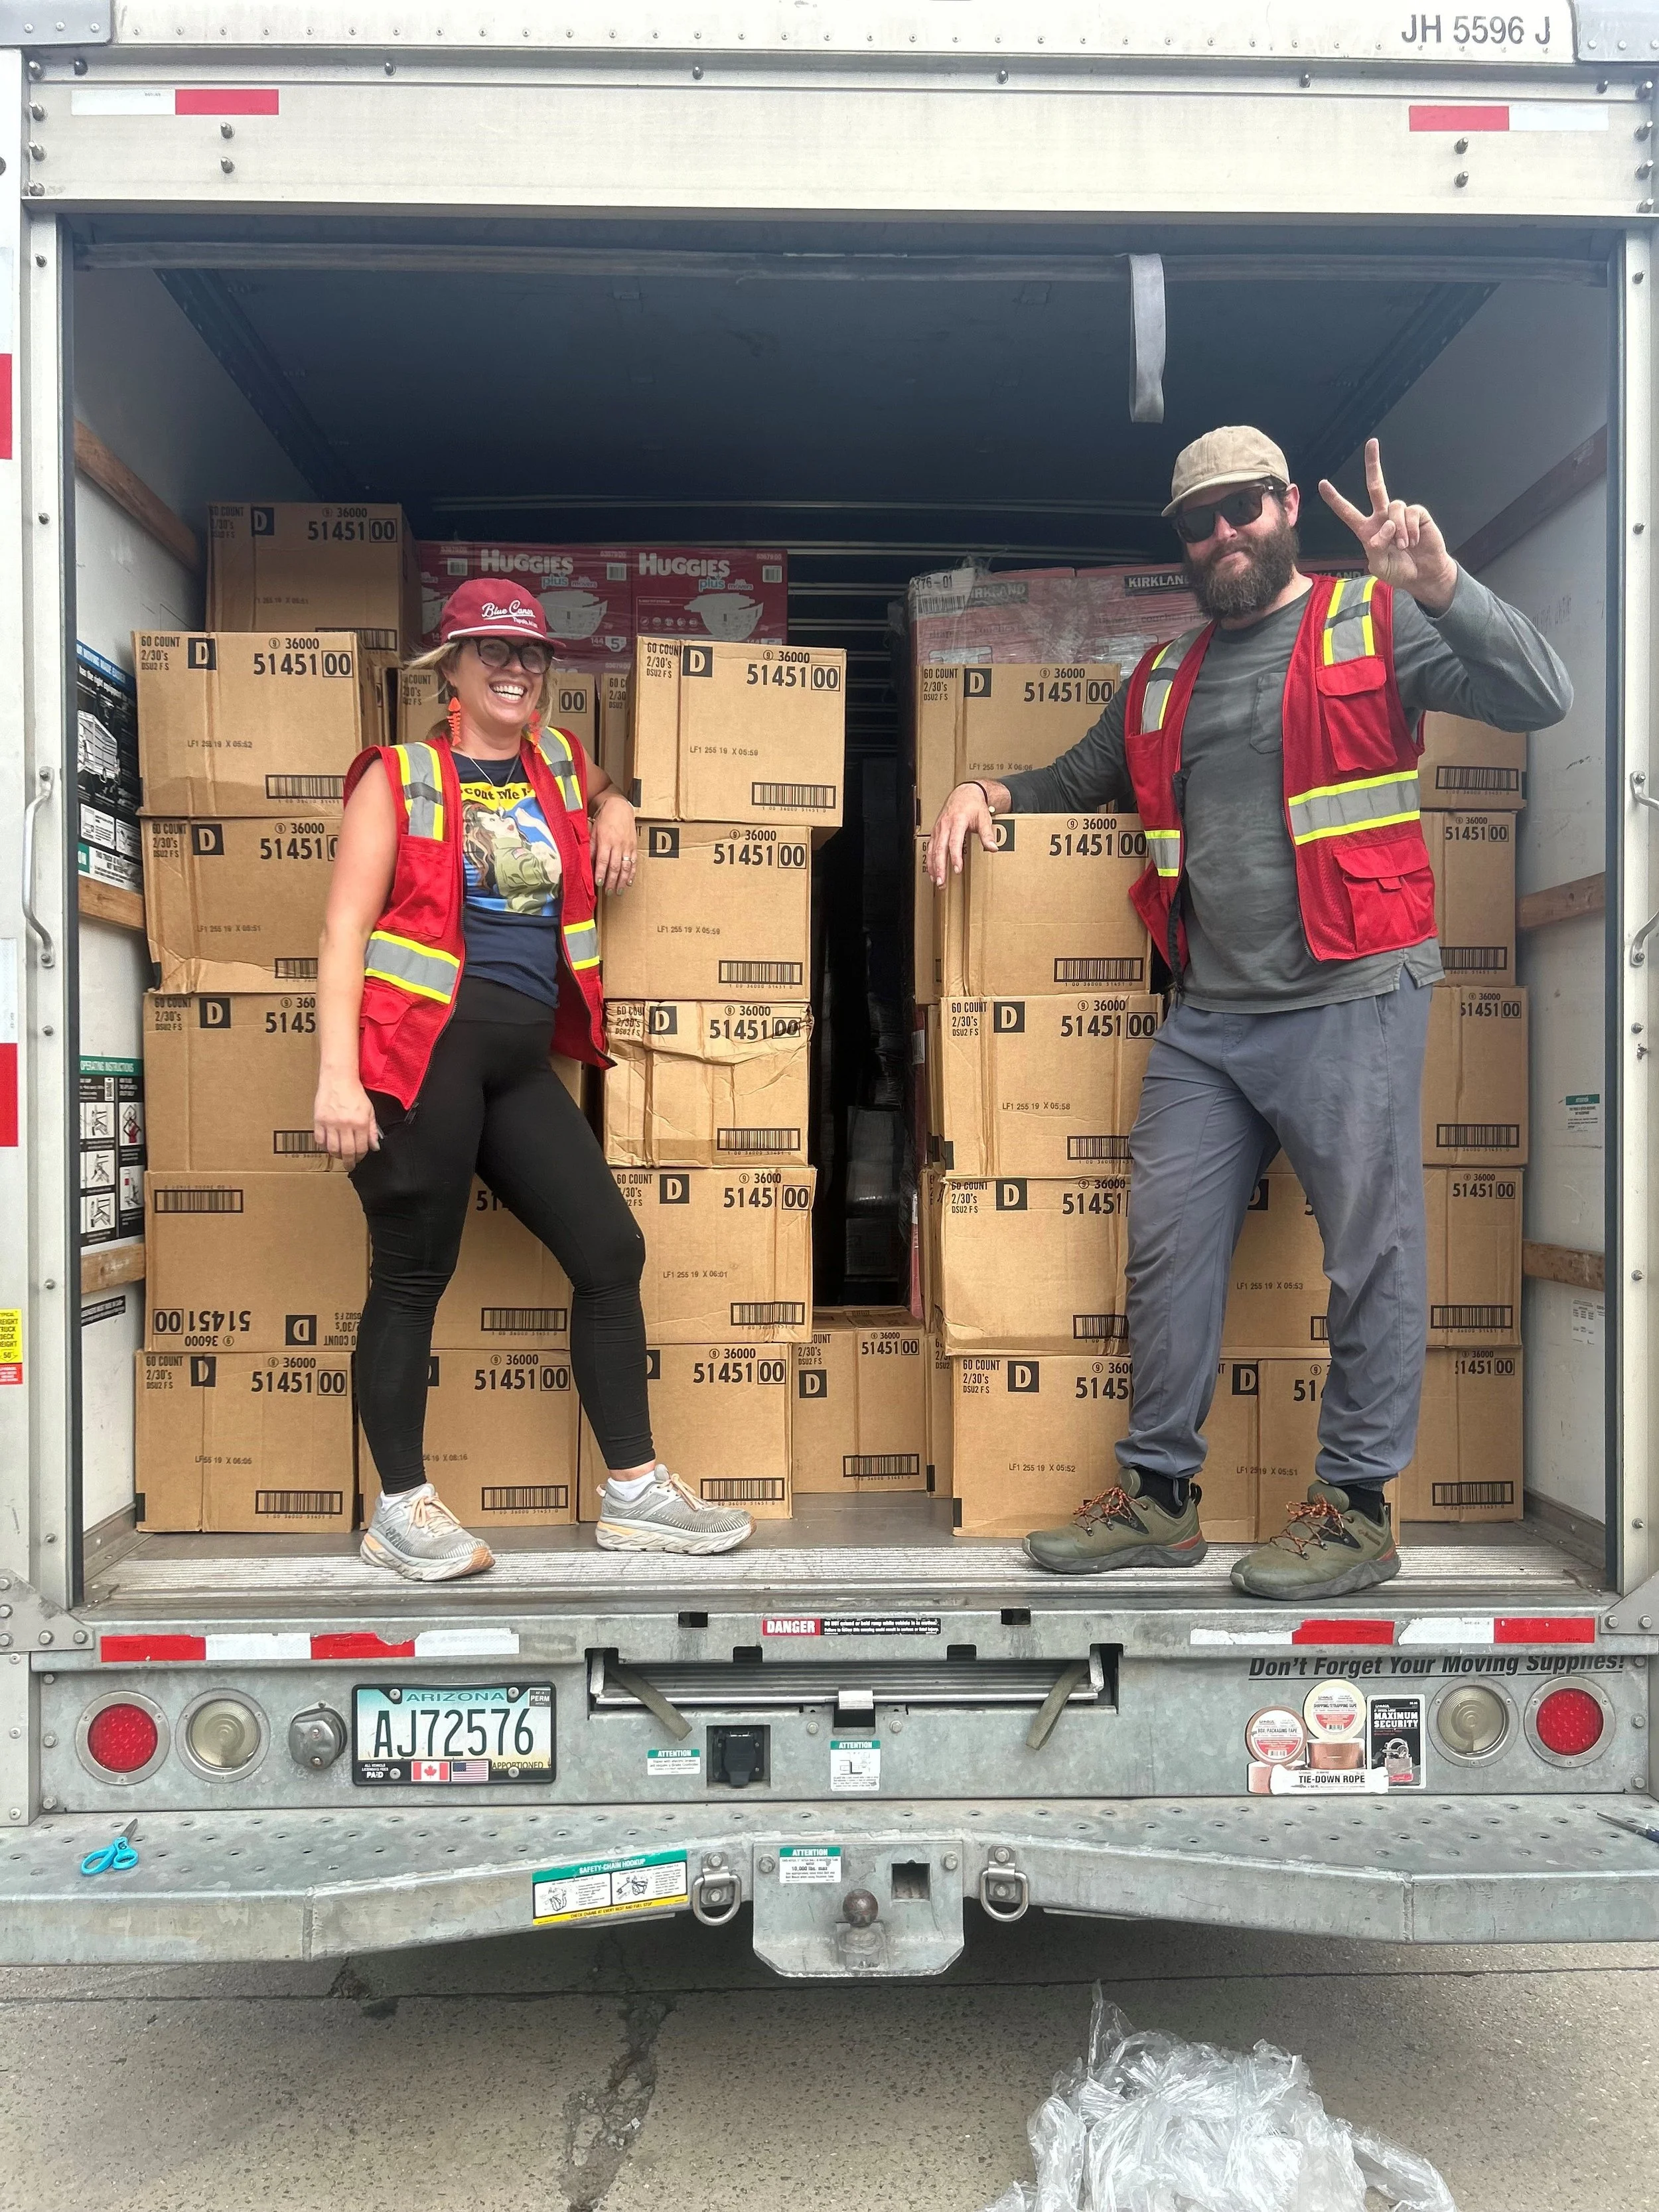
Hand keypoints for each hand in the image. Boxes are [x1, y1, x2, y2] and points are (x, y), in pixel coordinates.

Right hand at [313, 1075, 379, 1167]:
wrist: (338, 1079)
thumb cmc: (355, 1093)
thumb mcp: (369, 1110)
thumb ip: (372, 1130)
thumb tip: (374, 1147)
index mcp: (360, 1122)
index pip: (361, 1148)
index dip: (361, 1156)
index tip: (359, 1159)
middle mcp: (346, 1124)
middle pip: (347, 1151)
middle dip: (349, 1162)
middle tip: (349, 1165)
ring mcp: (331, 1123)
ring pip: (333, 1149)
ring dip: (337, 1156)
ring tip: (340, 1156)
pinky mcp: (319, 1120)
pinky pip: (320, 1140)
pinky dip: (324, 1146)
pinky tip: (329, 1146)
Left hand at [590, 791, 636, 893]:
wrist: (619, 807)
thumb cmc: (604, 819)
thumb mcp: (594, 831)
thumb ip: (591, 847)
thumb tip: (586, 862)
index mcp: (606, 840)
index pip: (603, 860)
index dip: (601, 873)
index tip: (599, 883)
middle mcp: (617, 844)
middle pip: (615, 866)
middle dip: (612, 881)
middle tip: (609, 892)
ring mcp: (627, 846)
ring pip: (626, 867)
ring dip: (622, 880)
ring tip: (618, 891)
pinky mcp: (634, 846)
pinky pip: (634, 862)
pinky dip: (632, 873)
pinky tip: (628, 882)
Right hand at [927, 782, 1001, 886]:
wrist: (965, 793)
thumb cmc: (974, 806)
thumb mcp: (984, 818)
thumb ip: (987, 834)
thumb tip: (993, 848)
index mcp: (957, 821)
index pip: (954, 842)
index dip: (955, 857)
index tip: (957, 869)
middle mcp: (945, 825)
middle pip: (940, 849)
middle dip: (940, 867)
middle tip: (942, 882)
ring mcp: (938, 828)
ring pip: (933, 850)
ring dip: (933, 867)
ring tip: (937, 881)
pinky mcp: (935, 831)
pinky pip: (930, 848)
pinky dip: (931, 860)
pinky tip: (933, 871)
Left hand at [1317, 438, 1457, 614]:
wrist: (1423, 574)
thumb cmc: (1398, 570)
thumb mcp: (1380, 566)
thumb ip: (1376, 548)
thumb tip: (1386, 526)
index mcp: (1367, 530)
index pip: (1347, 512)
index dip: (1335, 499)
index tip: (1322, 484)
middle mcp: (1382, 517)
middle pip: (1375, 485)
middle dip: (1373, 464)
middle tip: (1372, 442)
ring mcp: (1400, 513)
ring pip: (1394, 507)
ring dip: (1398, 530)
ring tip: (1403, 546)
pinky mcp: (1418, 514)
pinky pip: (1410, 513)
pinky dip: (1410, 529)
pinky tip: (1414, 541)